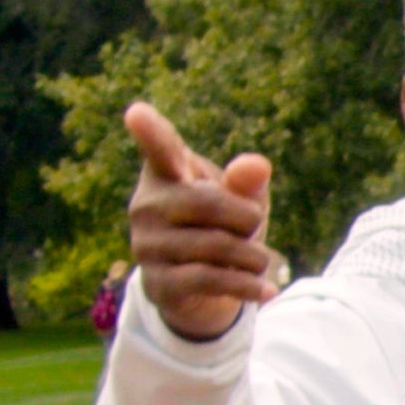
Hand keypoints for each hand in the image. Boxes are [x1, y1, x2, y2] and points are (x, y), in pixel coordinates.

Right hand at [122, 101, 278, 340]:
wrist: (200, 287)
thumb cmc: (222, 226)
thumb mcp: (241, 200)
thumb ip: (248, 182)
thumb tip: (256, 166)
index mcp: (164, 172)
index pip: (159, 149)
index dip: (150, 132)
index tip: (137, 114)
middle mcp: (145, 205)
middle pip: (208, 203)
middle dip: (246, 219)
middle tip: (256, 227)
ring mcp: (146, 246)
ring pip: (214, 245)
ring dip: (252, 256)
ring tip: (261, 260)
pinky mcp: (158, 283)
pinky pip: (208, 279)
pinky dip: (245, 285)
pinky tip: (267, 290)